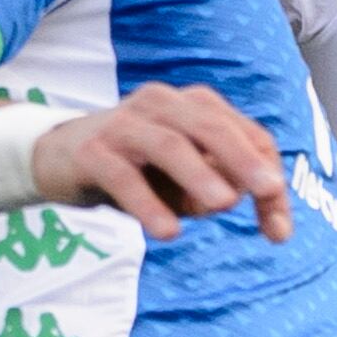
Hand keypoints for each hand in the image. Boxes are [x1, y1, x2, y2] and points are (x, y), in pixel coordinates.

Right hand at [33, 84, 288, 244]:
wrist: (56, 156)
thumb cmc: (136, 166)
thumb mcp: (183, 179)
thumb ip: (217, 190)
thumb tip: (250, 209)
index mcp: (193, 105)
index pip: (244, 136)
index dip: (268, 179)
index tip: (280, 232)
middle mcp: (162, 105)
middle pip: (210, 127)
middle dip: (243, 159)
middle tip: (268, 192)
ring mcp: (125, 125)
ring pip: (168, 145)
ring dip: (198, 174)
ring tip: (223, 205)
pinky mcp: (92, 152)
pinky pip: (123, 177)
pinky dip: (147, 204)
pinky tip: (167, 232)